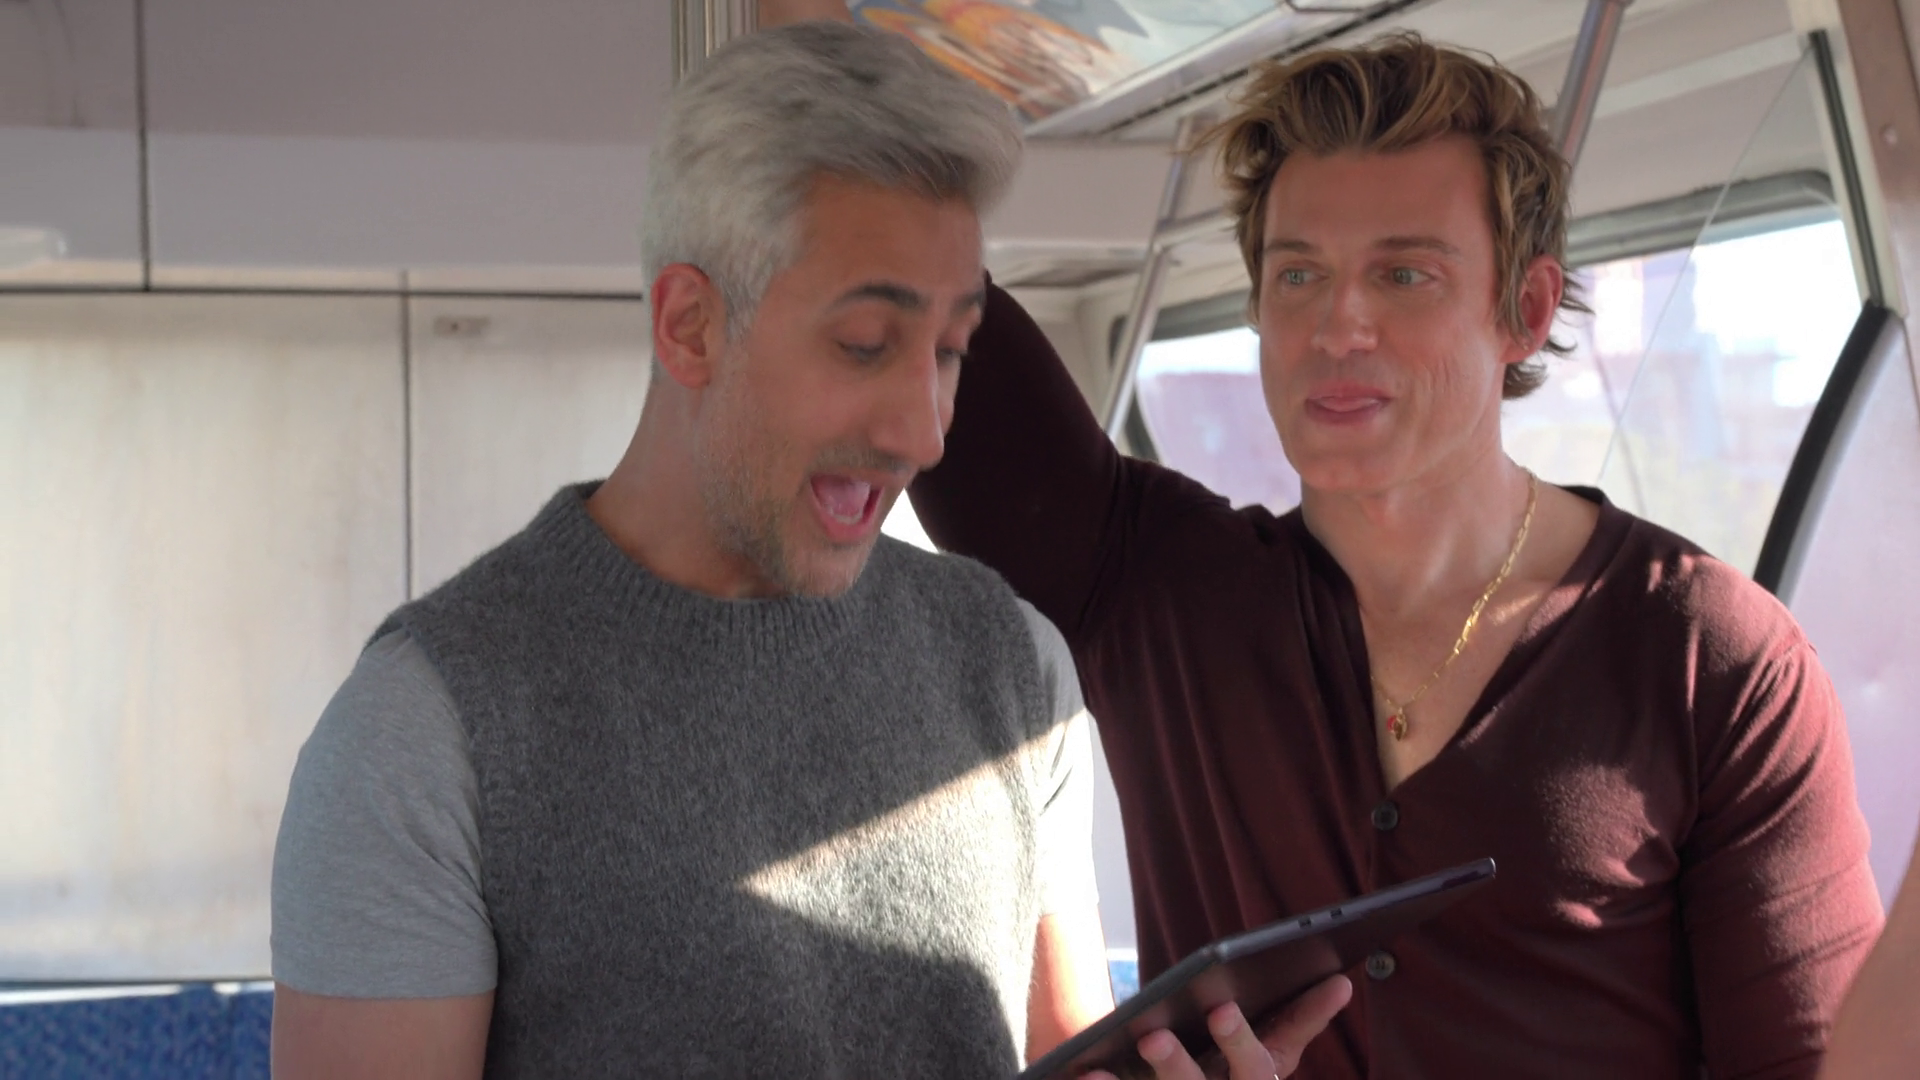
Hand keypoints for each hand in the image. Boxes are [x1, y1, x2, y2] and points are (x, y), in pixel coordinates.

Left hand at [1080, 975, 1351, 1079]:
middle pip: (1252, 1076)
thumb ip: (1256, 1012)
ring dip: (1175, 1067)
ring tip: (1151, 1035)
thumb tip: (1308, 965)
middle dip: (1240, 1042)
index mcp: (1258, 1070)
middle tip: (1222, 1009)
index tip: (1336, 979)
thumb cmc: (1197, 1064)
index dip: (1315, 1011)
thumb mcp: (1227, 1040)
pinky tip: (1088, 1075)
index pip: (1294, 1038)